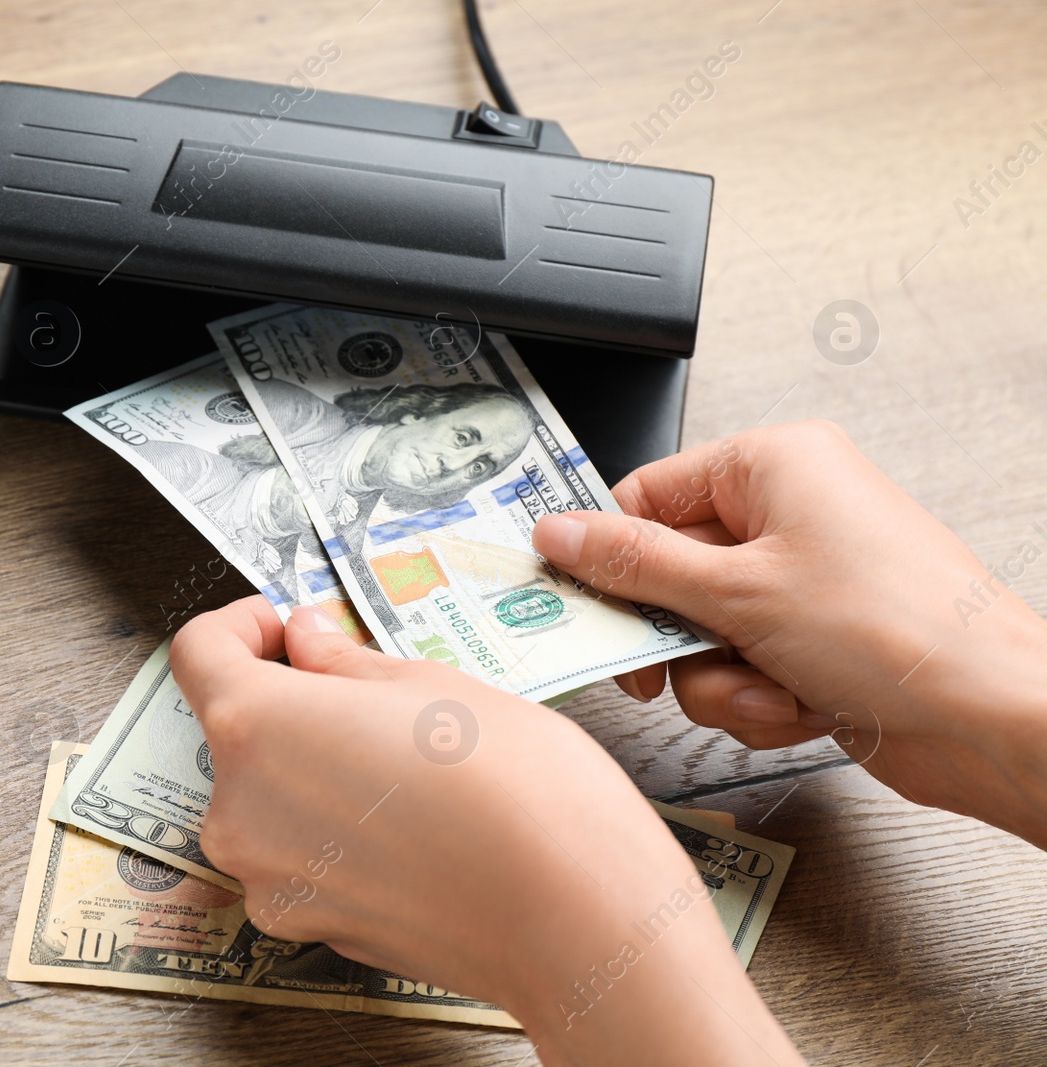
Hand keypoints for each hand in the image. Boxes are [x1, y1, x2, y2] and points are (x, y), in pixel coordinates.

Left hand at [171, 597, 801, 1066]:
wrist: (574, 917)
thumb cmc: (516, 791)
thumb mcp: (430, 684)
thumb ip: (342, 660)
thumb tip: (304, 639)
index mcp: (255, 728)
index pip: (198, 652)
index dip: (241, 625)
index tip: (285, 624)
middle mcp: (238, 810)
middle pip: (236, 731)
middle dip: (291, 701)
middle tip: (368, 690)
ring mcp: (270, 880)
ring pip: (269, 797)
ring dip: (313, 769)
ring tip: (404, 762)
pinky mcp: (309, 927)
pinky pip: (299, 856)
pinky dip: (335, 831)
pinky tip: (409, 821)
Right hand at [531, 420, 1046, 845]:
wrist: (992, 718)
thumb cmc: (900, 628)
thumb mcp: (737, 591)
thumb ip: (634, 565)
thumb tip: (559, 534)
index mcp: (773, 465)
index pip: (647, 496)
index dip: (609, 556)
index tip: (581, 604)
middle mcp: (790, 514)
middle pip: (669, 574)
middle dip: (678, 637)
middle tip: (661, 667)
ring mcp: (804, 581)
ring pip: (701, 634)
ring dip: (722, 680)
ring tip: (770, 688)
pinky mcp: (816, 641)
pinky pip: (742, 668)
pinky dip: (760, 699)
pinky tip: (801, 705)